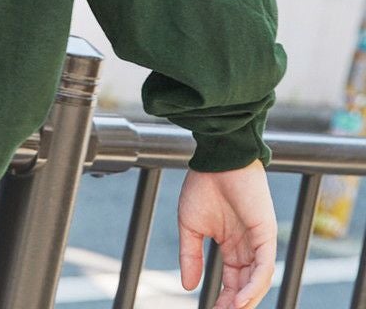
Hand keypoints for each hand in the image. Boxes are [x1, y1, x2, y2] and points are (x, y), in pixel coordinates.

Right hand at [178, 159, 276, 308]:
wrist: (216, 158)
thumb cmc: (203, 185)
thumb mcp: (190, 226)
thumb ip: (190, 255)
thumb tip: (188, 286)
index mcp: (232, 245)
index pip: (232, 281)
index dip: (223, 299)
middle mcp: (248, 247)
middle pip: (245, 285)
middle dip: (233, 304)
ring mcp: (259, 241)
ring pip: (257, 281)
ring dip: (245, 300)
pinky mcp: (266, 234)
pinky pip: (264, 266)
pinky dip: (255, 285)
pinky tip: (242, 299)